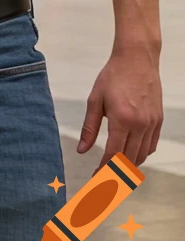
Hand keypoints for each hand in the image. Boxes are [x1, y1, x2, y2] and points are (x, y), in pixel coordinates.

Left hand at [78, 46, 161, 171]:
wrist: (137, 60)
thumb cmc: (112, 76)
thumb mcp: (95, 99)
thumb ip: (89, 127)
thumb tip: (82, 150)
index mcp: (122, 119)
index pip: (113, 154)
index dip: (104, 170)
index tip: (96, 178)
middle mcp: (140, 125)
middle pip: (129, 159)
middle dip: (116, 173)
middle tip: (104, 180)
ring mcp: (152, 124)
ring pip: (141, 155)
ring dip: (128, 166)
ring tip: (115, 171)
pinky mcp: (158, 121)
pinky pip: (151, 146)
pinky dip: (140, 155)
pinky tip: (130, 155)